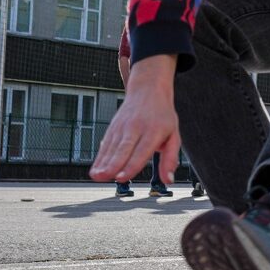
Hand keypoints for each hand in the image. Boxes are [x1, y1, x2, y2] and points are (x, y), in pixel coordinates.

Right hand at [90, 55, 180, 184]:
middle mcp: (136, 128)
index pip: (141, 151)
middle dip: (113, 164)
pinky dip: (100, 156)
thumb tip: (168, 179)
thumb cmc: (162, 115)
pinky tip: (95, 168)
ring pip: (112, 147)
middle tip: (106, 177)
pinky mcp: (113, 126)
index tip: (122, 177)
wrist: (148, 89)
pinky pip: (106, 144)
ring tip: (97, 176)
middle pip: (123, 149)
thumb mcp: (174, 135)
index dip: (130, 165)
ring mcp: (122, 126)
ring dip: (103, 162)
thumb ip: (170, 159)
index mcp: (153, 131)